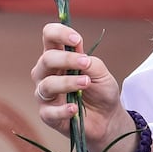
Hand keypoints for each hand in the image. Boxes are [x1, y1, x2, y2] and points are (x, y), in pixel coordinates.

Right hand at [30, 23, 128, 151]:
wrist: (108, 118)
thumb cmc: (100, 90)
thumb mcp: (101, 73)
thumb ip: (90, 62)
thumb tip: (80, 55)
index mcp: (58, 56)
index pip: (49, 36)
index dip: (59, 33)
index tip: (76, 39)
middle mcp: (46, 73)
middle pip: (46, 59)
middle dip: (66, 59)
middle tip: (86, 63)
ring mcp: (44, 94)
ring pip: (47, 85)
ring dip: (67, 82)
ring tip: (86, 83)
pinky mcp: (47, 115)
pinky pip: (49, 112)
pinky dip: (62, 110)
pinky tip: (74, 108)